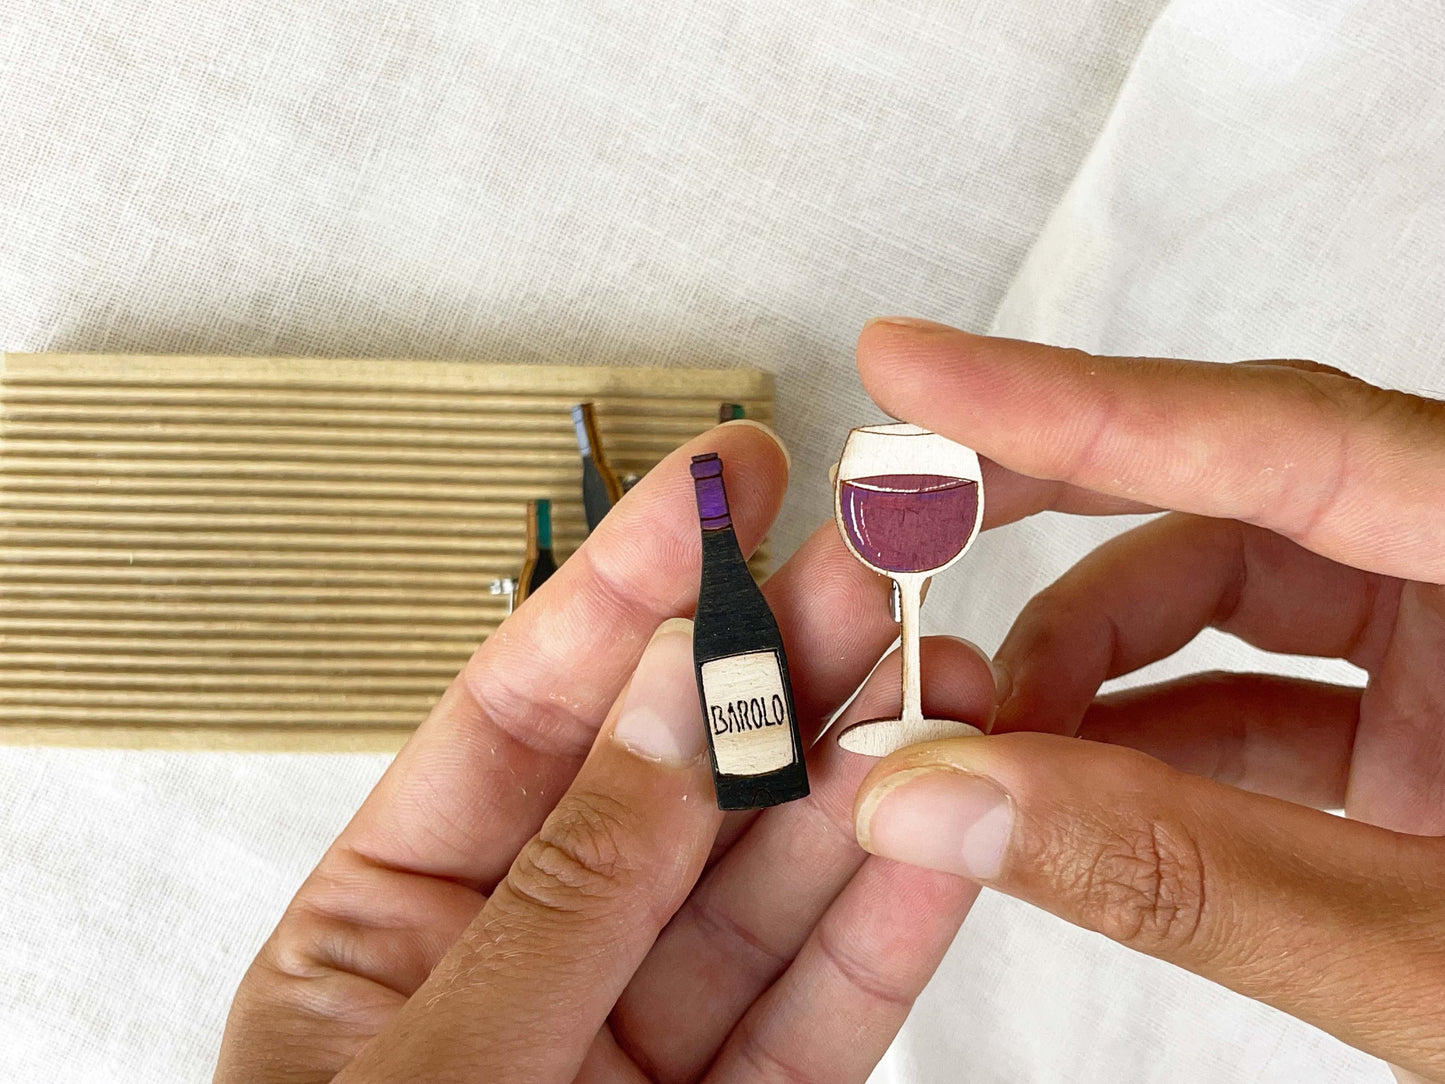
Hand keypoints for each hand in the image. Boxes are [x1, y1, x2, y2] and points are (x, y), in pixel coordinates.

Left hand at [213, 421, 999, 1082]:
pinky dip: (890, 910)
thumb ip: (565, 884)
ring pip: (768, 876)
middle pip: (668, 773)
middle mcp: (527, 960)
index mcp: (389, 926)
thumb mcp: (431, 1065)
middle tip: (863, 546)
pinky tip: (946, 815)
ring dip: (853, 764)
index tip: (718, 481)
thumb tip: (663, 696)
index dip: (627, 585)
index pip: (523, 709)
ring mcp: (642, 1039)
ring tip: (932, 657)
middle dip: (767, 655)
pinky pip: (823, 1002)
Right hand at [848, 318, 1444, 1078]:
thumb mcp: (1432, 961)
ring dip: (1082, 661)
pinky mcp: (1427, 727)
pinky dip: (1139, 738)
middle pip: (1235, 485)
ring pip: (1225, 598)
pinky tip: (1058, 786)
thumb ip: (1181, 872)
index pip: (1285, 440)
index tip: (918, 373)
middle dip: (1047, 508)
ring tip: (977, 739)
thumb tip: (947, 797)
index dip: (1075, 401)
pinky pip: (1250, 695)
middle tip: (900, 522)